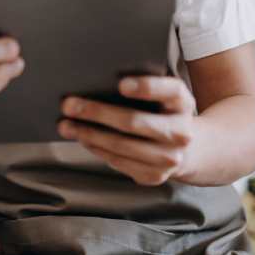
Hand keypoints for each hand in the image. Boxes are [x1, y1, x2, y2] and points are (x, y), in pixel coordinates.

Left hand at [58, 76, 196, 185]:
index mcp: (182, 101)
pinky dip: (97, 149)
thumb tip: (95, 78)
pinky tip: (82, 139)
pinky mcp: (155, 176)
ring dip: (88, 135)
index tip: (120, 84)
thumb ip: (140, 83)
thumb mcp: (162, 92)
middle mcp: (181, 132)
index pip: (168, 90)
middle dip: (96, 112)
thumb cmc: (162, 109)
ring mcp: (170, 158)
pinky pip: (119, 162)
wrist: (188, 147)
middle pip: (133, 122)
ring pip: (121, 146)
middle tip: (68, 104)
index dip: (146, 87)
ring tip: (66, 125)